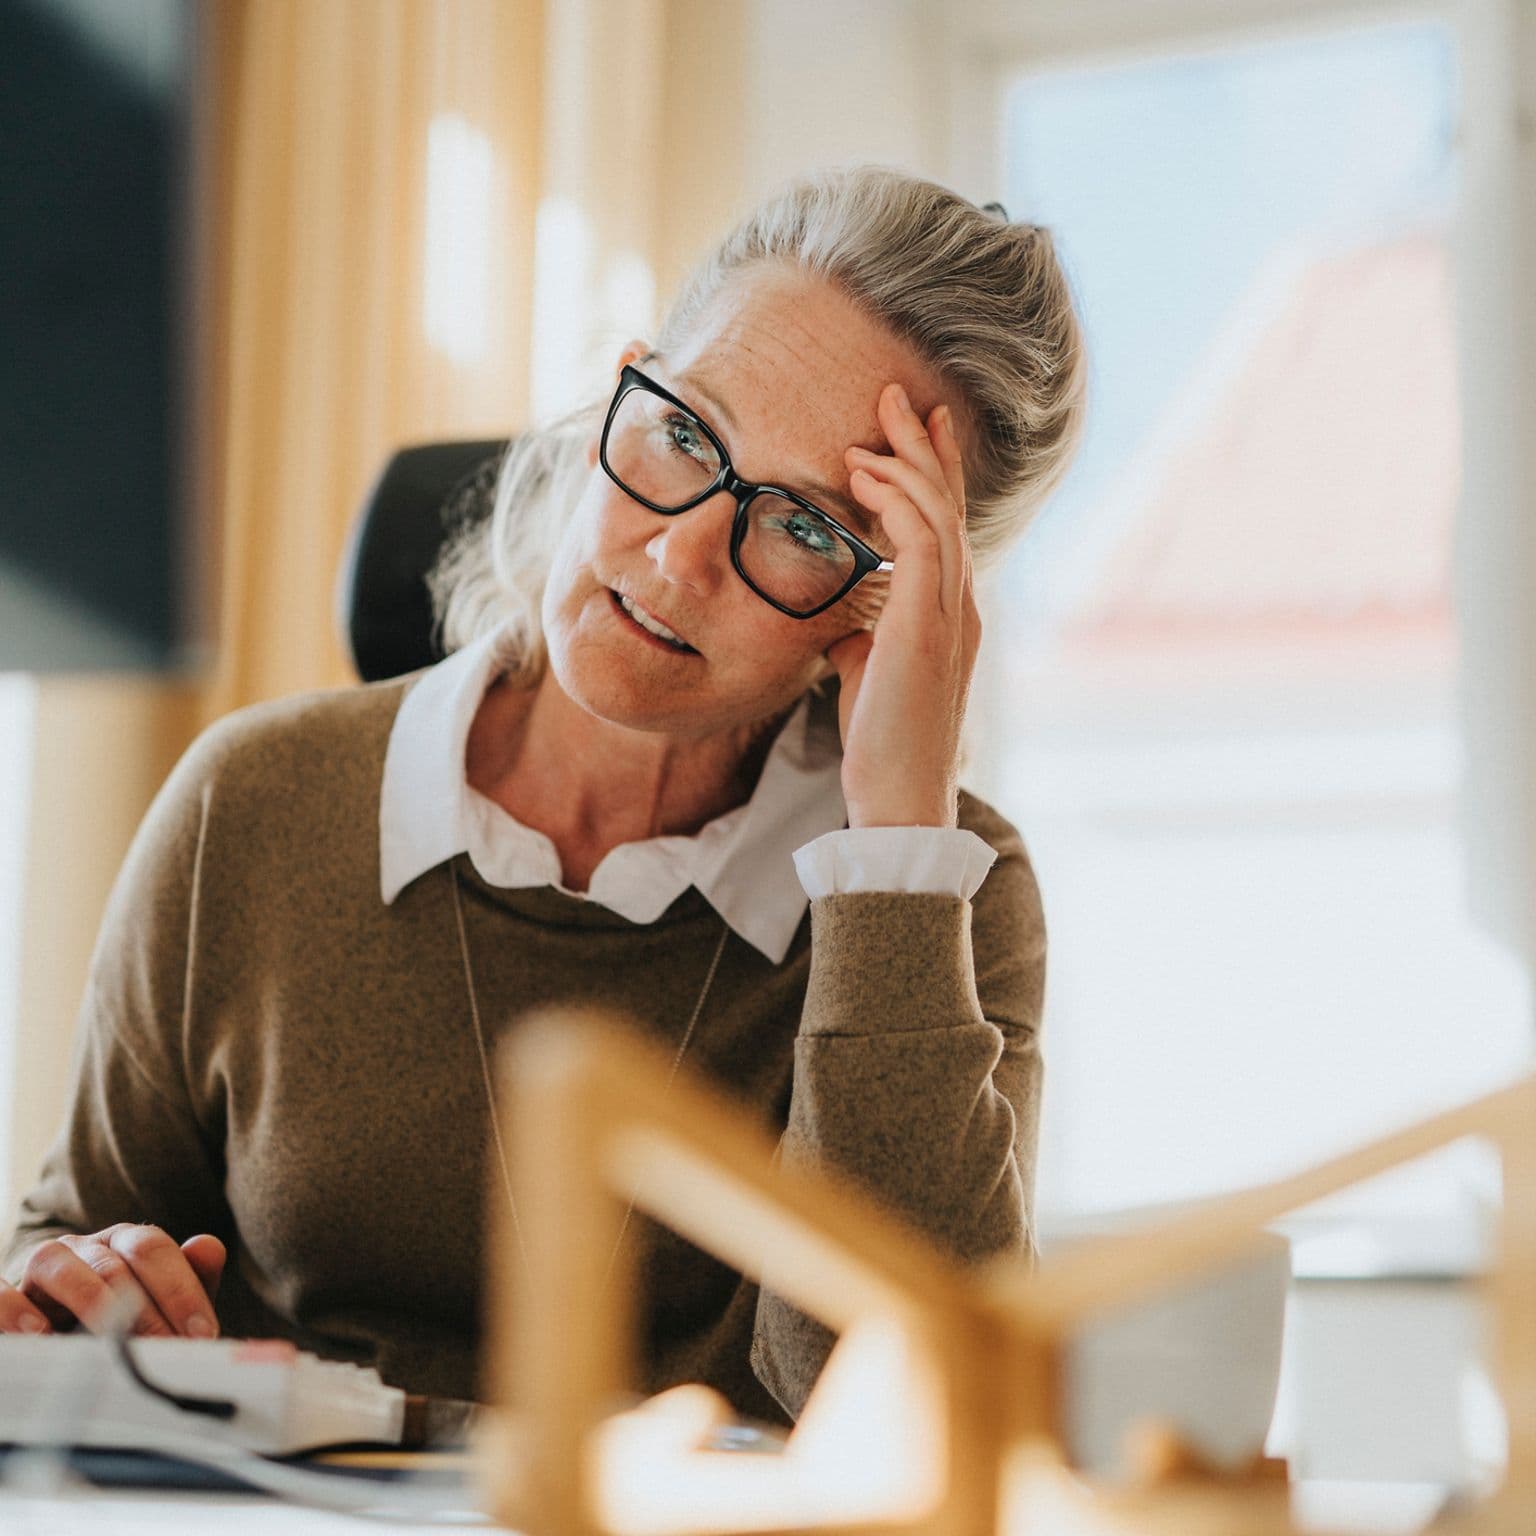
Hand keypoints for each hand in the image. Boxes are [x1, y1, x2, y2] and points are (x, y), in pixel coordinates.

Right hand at [0, 1225, 225, 1337]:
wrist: (59, 1342)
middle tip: (164, 1348)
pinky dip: (13, 1309)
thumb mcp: (157, 1308)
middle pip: (113, 1259)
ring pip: (55, 1261)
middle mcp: (82, 1249)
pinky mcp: (7, 1295)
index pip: (152, 1248)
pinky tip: (37, 1333)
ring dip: (87, 1297)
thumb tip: (209, 1247)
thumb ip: (188, 1280)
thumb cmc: (114, 1325)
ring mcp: (40, 1271)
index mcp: (123, 1245)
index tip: (201, 1334)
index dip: (180, 1289)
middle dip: (145, 1307)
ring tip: (110, 1336)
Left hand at [828, 383, 978, 826]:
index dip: (934, 473)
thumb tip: (841, 616)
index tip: (913, 430)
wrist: (900, 795)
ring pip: (938, 514)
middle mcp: (962, 605)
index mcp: (952, 613)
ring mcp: (951, 614)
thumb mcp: (868, 672)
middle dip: (924, 446)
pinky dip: (896, 501)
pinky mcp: (928, 627)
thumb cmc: (883, 741)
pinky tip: (864, 476)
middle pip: (948, 506)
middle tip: (899, 396)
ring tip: (878, 418)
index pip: (946, 527)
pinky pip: (919, 543)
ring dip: (907, 460)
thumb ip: (864, 634)